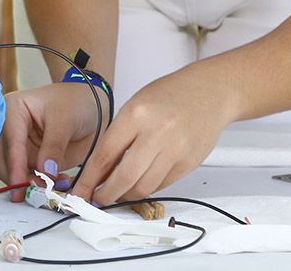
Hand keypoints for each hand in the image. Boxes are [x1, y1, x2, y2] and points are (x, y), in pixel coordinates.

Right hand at [0, 82, 106, 200]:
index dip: (16, 166)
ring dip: (31, 185)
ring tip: (55, 186)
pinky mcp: (31, 159)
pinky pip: (29, 179)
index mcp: (12, 109)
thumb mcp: (66, 120)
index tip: (22, 185)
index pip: (10, 142)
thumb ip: (53, 146)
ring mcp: (20, 146)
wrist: (93, 107)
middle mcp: (10, 128)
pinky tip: (58, 183)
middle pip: (3, 162)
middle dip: (20, 179)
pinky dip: (41, 186)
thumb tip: (44, 172)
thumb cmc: (77, 101)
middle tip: (41, 191)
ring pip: (13, 174)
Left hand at [70, 69, 232, 204]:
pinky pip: (162, 185)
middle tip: (98, 198)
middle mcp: (156, 133)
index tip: (81, 191)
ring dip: (127, 196)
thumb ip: (118, 136)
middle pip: (124, 177)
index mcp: (136, 114)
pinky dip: (147, 189)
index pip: (104, 155)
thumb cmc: (169, 96)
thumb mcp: (135, 106)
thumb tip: (99, 171)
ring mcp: (175, 149)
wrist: (209, 91)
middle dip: (106, 194)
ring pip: (144, 187)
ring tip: (118, 193)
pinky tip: (139, 184)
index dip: (89, 179)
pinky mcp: (189, 163)